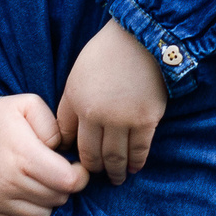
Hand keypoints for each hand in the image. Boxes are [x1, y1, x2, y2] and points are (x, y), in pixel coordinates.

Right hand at [0, 93, 86, 215]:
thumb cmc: (3, 116)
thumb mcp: (31, 105)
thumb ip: (55, 126)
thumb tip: (63, 153)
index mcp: (23, 155)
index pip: (67, 182)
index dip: (80, 175)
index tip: (75, 166)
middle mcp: (8, 182)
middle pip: (57, 199)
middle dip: (63, 186)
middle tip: (55, 170)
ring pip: (42, 215)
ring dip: (46, 201)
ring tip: (39, 180)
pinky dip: (27, 213)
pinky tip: (24, 193)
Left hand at [53, 20, 167, 185]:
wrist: (143, 37)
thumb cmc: (108, 52)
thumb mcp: (78, 73)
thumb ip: (72, 103)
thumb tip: (69, 134)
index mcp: (76, 100)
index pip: (69, 139)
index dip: (73, 152)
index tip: (78, 160)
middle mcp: (96, 115)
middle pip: (91, 154)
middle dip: (93, 169)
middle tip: (98, 176)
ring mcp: (122, 119)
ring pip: (115, 157)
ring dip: (115, 171)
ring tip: (117, 178)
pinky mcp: (146, 120)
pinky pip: (140, 150)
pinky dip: (137, 162)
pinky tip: (135, 167)